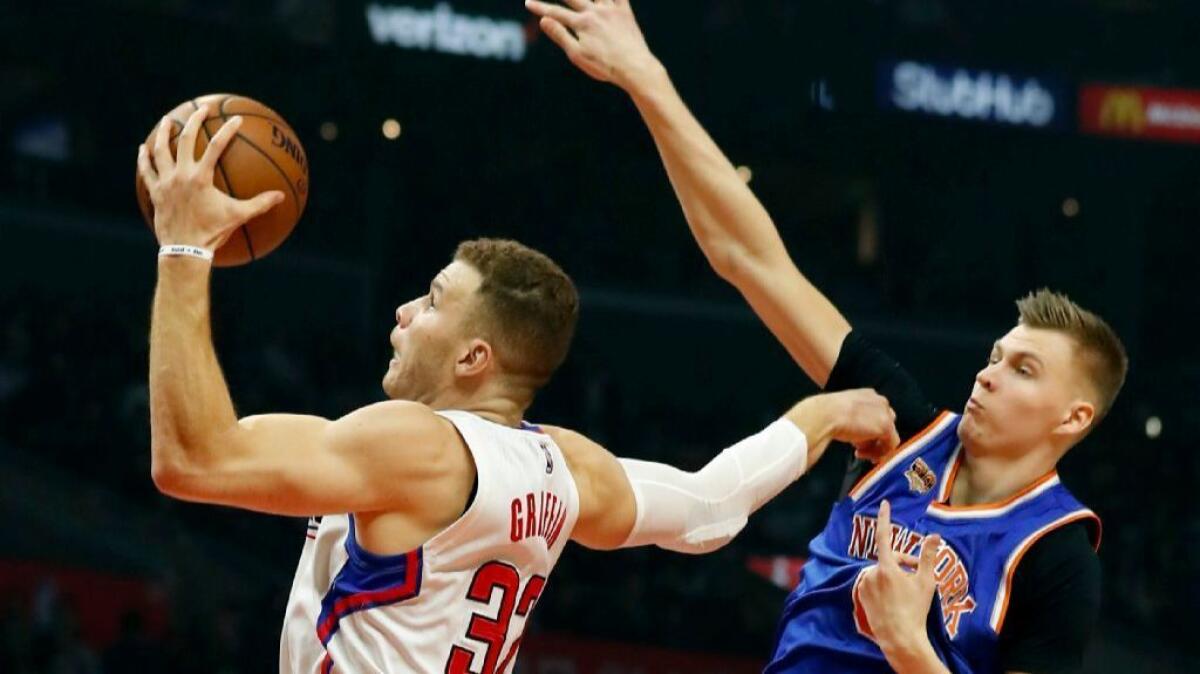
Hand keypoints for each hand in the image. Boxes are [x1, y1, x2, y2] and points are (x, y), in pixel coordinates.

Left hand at [137, 105, 283, 250]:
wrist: (184, 250)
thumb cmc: (212, 233)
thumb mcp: (238, 217)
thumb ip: (259, 204)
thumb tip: (281, 196)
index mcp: (201, 177)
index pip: (216, 146)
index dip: (227, 131)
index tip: (236, 120)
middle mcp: (181, 174)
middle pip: (186, 139)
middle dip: (194, 120)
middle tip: (202, 109)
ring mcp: (165, 182)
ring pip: (161, 150)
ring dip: (164, 133)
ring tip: (167, 121)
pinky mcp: (155, 191)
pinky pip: (147, 170)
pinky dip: (144, 158)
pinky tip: (144, 148)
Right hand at [525, 0, 661, 90]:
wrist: (635, 67)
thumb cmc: (605, 66)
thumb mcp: (578, 55)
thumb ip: (560, 35)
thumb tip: (544, 20)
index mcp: (582, 23)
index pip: (555, 13)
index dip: (540, 7)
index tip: (528, 3)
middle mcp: (596, 11)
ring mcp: (612, 10)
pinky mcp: (625, 13)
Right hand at [783, 389, 898, 468]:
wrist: (824, 415)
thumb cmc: (825, 413)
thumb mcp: (841, 411)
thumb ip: (853, 418)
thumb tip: (855, 434)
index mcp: (868, 394)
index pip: (878, 413)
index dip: (870, 428)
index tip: (859, 439)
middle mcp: (880, 401)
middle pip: (886, 423)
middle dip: (875, 438)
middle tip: (860, 448)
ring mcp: (884, 413)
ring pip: (889, 435)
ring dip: (875, 447)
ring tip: (859, 453)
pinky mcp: (886, 427)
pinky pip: (890, 445)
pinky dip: (877, 453)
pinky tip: (860, 453)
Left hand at [856, 500, 941, 661]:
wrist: (900, 637)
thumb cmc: (915, 609)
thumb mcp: (926, 582)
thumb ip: (928, 557)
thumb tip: (934, 535)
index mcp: (886, 567)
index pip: (884, 536)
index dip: (885, 518)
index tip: (884, 504)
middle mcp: (870, 573)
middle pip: (889, 558)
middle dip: (903, 562)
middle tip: (916, 572)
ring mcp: (863, 585)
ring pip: (881, 572)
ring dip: (893, 575)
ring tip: (907, 590)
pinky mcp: (860, 596)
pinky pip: (873, 583)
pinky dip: (883, 585)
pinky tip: (894, 599)